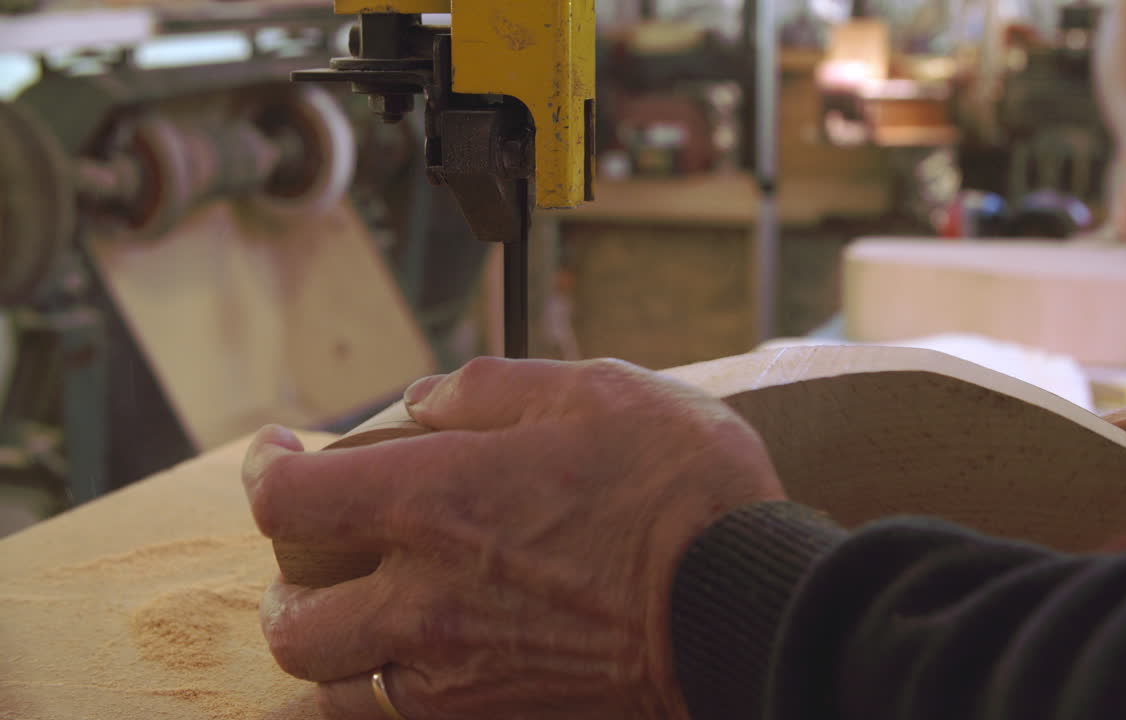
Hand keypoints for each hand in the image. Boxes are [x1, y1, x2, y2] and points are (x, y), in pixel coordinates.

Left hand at [242, 357, 783, 719]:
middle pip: (291, 624)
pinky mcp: (502, 717)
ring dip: (333, 654)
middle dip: (283, 591)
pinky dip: (393, 695)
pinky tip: (428, 663)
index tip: (278, 452)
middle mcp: (427, 599)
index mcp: (437, 503)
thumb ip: (493, 387)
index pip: (288, 499)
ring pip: (338, 692)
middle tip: (312, 563)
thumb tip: (426, 398)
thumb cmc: (682, 490)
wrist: (746, 604)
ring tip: (362, 623)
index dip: (264, 469)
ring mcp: (460, 673)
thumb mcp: (598, 392)